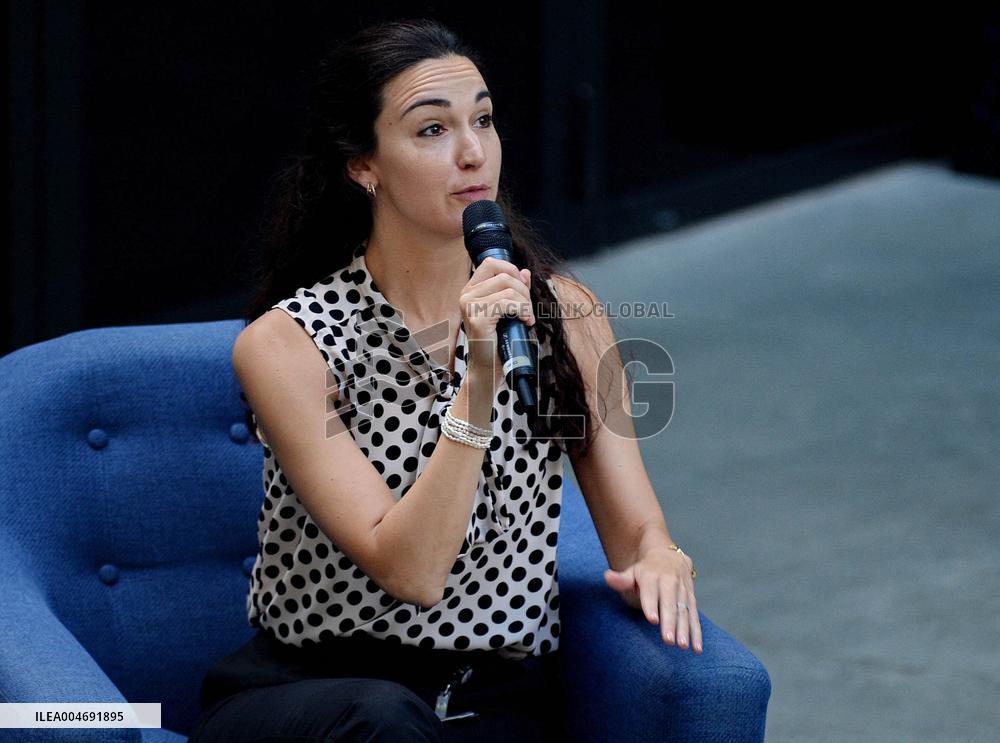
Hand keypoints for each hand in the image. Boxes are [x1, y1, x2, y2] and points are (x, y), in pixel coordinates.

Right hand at [461, 256, 534, 388]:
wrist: (487, 369)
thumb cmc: (496, 342)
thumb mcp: (507, 312)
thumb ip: (514, 290)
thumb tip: (525, 272)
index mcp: (470, 290)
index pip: (491, 263)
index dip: (512, 270)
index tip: (523, 289)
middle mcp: (466, 295)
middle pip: (504, 274)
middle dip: (524, 291)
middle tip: (527, 310)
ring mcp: (469, 306)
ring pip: (509, 288)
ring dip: (526, 303)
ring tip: (527, 318)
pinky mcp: (478, 318)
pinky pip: (508, 303)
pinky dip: (523, 311)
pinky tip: (525, 322)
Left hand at [604, 548, 702, 652]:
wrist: (669, 557)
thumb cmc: (645, 571)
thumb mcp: (632, 572)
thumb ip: (621, 579)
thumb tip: (607, 577)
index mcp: (651, 576)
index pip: (650, 592)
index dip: (651, 605)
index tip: (652, 620)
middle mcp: (669, 582)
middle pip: (669, 604)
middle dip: (669, 623)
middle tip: (668, 640)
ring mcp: (682, 590)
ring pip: (684, 611)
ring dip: (684, 629)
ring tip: (682, 646)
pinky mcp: (691, 598)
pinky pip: (694, 616)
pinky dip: (696, 632)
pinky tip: (697, 648)